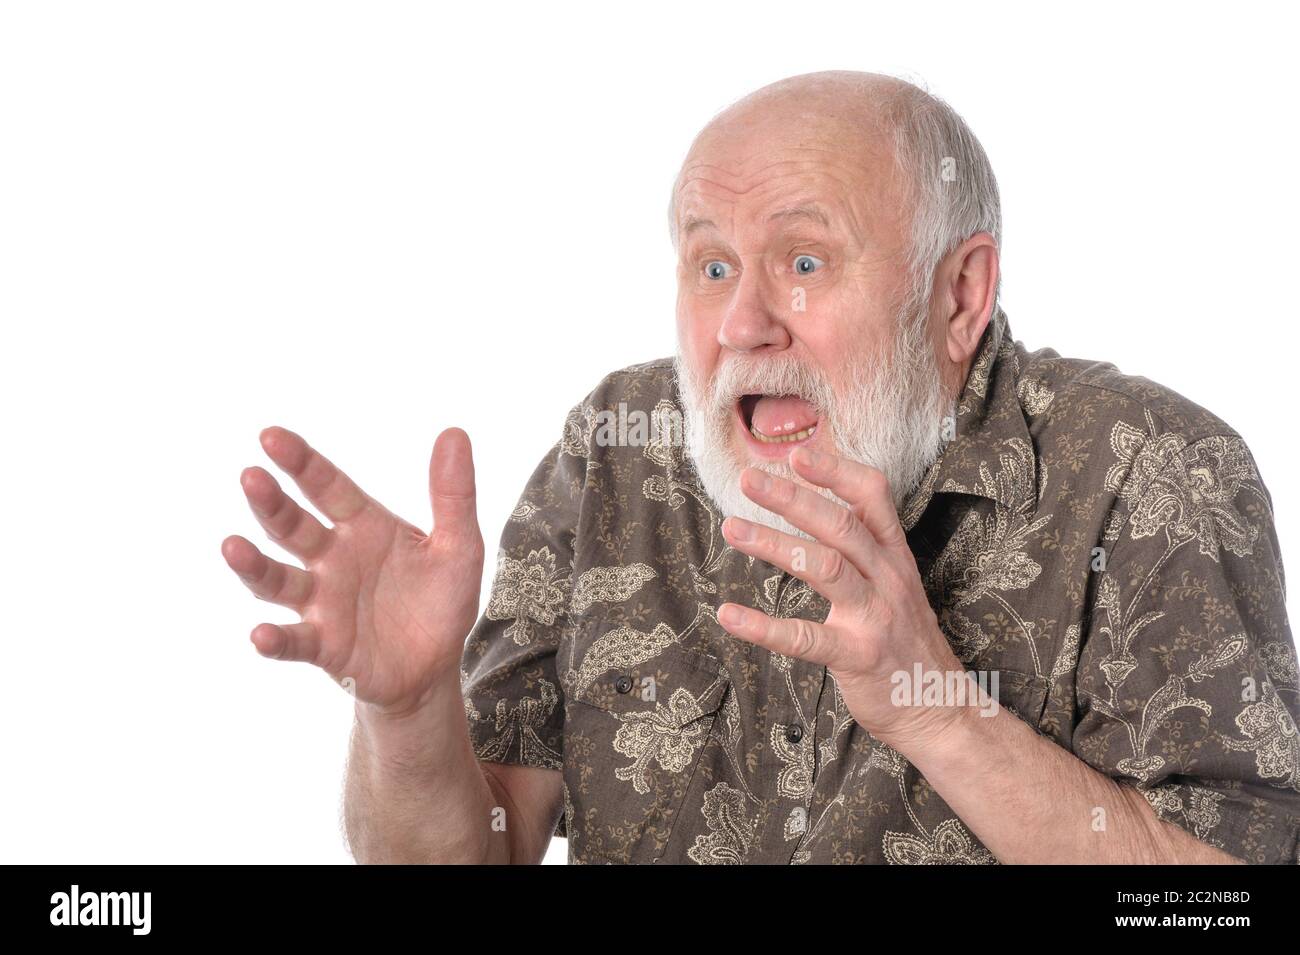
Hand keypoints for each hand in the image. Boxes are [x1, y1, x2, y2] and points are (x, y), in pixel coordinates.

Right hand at [221, 426, 484, 717]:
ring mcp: (321, 602)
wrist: (436, 666)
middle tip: (251, 478)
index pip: (326, 486)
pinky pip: (293, 642)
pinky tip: (260, 635)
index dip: (301, 462)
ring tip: (231, 546)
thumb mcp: (458, 546)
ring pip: (277, 580)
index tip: (270, 436)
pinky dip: (275, 640)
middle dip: (271, 504)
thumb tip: (454, 432)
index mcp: (362, 526)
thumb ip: (454, 494)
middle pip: (292, 527)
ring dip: (254, 566)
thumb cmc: (441, 600)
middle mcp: (331, 559)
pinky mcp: (323, 646)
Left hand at [716, 446, 966, 752]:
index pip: (872, 497)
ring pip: (824, 567)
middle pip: (840, 524)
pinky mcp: (857, 656)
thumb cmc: (905, 644)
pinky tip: (729, 615)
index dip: (836, 471)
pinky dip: (763, 626)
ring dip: (774, 544)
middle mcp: (888, 579)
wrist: (940, 709)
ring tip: (732, 528)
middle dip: (793, 497)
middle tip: (749, 478)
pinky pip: (805, 637)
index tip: (798, 453)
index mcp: (895, 557)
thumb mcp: (895, 586)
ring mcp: (875, 617)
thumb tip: (820, 511)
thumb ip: (865, 551)